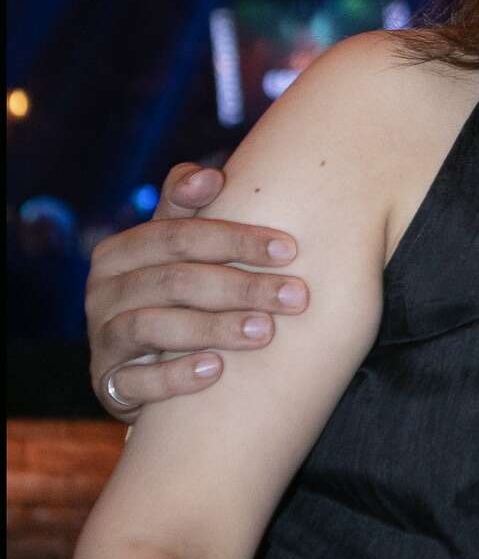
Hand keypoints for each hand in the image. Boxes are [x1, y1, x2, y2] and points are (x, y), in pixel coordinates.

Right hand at [87, 160, 306, 416]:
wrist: (139, 369)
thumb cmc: (171, 294)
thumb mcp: (175, 251)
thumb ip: (187, 209)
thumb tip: (210, 174)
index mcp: (120, 252)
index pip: (178, 234)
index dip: (235, 238)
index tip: (289, 248)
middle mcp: (103, 292)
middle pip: (174, 280)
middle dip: (241, 285)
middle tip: (296, 295)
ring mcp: (102, 340)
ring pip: (152, 326)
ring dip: (214, 327)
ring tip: (265, 331)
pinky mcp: (107, 384)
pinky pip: (136, 382)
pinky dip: (176, 375)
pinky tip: (217, 370)